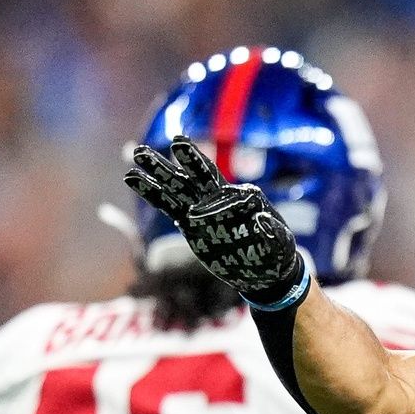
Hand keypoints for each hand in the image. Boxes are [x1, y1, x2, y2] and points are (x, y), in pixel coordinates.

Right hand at [123, 137, 306, 307]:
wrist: (263, 270)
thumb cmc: (276, 254)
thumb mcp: (281, 244)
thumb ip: (273, 232)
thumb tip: (262, 220)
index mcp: (244, 197)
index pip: (222, 183)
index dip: (203, 170)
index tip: (183, 151)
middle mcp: (221, 198)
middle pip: (198, 175)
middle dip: (184, 161)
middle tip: (169, 143)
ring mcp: (204, 209)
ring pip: (178, 187)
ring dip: (159, 171)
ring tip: (136, 153)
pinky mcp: (191, 223)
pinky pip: (168, 206)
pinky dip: (152, 193)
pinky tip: (133, 179)